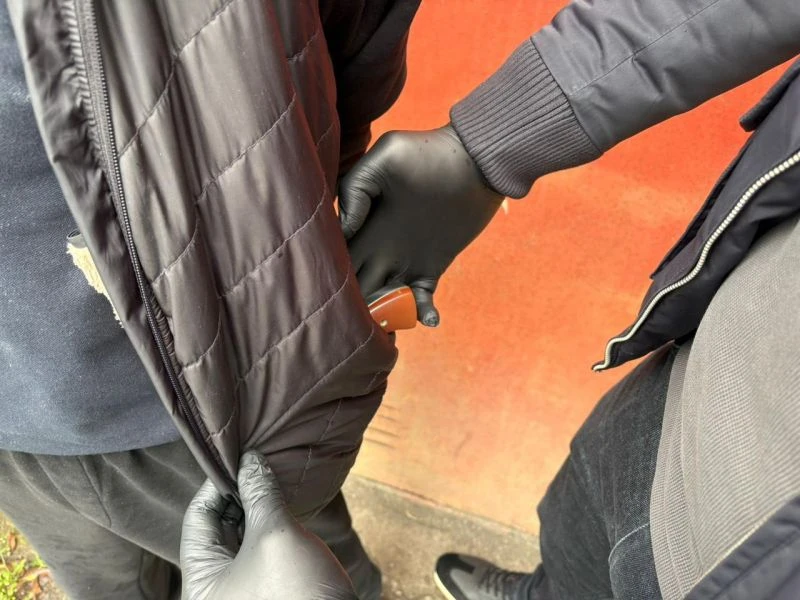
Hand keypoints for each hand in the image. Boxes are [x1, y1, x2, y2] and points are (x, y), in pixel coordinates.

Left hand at [180, 451, 356, 599]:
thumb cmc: (297, 593)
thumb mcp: (275, 535)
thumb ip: (260, 494)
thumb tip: (251, 461)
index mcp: (200, 582)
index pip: (198, 518)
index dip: (219, 484)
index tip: (242, 459)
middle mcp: (216, 587)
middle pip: (218, 527)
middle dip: (240, 494)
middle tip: (261, 466)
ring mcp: (242, 589)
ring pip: (242, 537)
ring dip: (258, 509)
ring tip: (275, 483)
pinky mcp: (267, 589)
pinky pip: (260, 550)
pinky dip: (271, 527)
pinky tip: (286, 508)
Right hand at [339, 125, 503, 326]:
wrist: (476, 162)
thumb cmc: (428, 152)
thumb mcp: (386, 158)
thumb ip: (355, 188)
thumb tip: (343, 230)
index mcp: (362, 225)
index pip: (337, 257)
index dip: (331, 275)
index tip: (328, 290)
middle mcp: (379, 247)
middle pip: (356, 286)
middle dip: (354, 305)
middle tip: (357, 318)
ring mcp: (405, 259)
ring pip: (384, 300)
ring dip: (384, 317)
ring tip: (391, 321)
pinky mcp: (433, 267)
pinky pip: (421, 300)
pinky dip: (422, 314)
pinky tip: (430, 318)